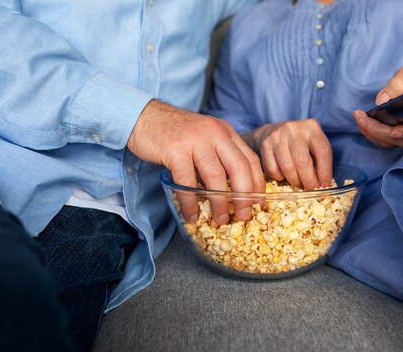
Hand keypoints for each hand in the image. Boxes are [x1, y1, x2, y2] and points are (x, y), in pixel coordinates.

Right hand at [127, 100, 265, 223]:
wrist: (144, 116)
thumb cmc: (174, 132)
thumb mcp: (204, 137)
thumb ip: (219, 154)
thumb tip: (232, 188)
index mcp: (225, 132)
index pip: (249, 159)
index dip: (257, 183)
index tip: (258, 202)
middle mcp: (214, 134)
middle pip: (238, 168)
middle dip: (244, 196)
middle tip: (243, 216)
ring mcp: (195, 141)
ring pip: (215, 177)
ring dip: (219, 203)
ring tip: (219, 219)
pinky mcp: (175, 150)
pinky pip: (187, 182)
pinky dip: (191, 202)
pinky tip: (192, 215)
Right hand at [244, 119, 332, 189]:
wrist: (271, 132)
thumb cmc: (298, 143)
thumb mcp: (313, 144)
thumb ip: (319, 160)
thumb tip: (322, 184)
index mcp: (312, 128)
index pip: (323, 151)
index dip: (325, 171)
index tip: (324, 185)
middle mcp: (294, 130)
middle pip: (303, 161)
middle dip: (308, 180)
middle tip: (310, 189)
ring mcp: (278, 136)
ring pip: (287, 166)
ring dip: (294, 180)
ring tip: (298, 184)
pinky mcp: (265, 145)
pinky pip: (272, 168)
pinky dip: (279, 176)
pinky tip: (283, 175)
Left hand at [353, 66, 402, 147]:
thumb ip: (398, 83)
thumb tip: (382, 99)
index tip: (393, 131)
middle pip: (402, 138)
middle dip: (379, 131)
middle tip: (361, 118)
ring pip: (391, 142)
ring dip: (372, 133)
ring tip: (359, 118)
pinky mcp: (399, 137)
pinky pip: (384, 141)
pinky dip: (371, 133)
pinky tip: (362, 122)